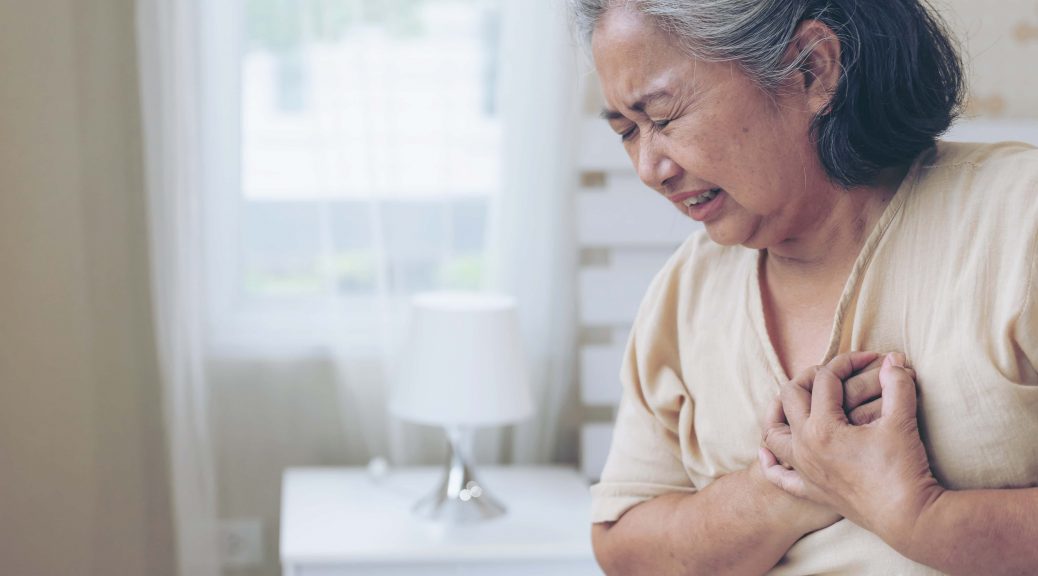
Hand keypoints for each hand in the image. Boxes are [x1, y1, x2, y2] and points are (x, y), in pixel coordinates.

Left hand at [760, 352, 943, 543]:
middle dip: (810, 377)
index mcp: (822, 427)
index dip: (847, 362)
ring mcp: (804, 470)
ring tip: (797, 401)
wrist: (908, 518)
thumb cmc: (904, 469)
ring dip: (780, 412)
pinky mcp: (811, 491)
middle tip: (835, 374)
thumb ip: (897, 385)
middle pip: (790, 396)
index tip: (870, 359)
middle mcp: (804, 446)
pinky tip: (767, 452)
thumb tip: (894, 358)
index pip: (825, 380)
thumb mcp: (902, 421)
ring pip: (773, 433)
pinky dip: (770, 462)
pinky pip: (779, 476)